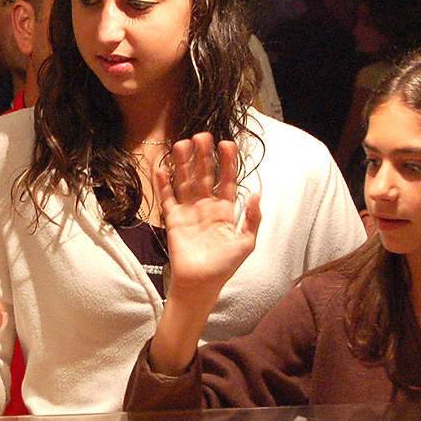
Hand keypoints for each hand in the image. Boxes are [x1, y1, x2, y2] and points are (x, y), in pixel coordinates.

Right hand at [158, 133, 261, 304]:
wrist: (200, 284)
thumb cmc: (225, 266)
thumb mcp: (246, 243)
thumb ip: (253, 219)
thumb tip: (258, 193)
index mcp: (226, 210)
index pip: (228, 180)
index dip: (227, 162)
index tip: (226, 144)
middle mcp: (206, 206)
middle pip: (204, 175)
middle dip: (203, 156)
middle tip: (202, 136)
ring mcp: (189, 211)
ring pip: (185, 181)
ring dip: (183, 163)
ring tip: (181, 144)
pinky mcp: (173, 219)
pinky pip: (167, 197)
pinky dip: (163, 183)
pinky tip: (161, 168)